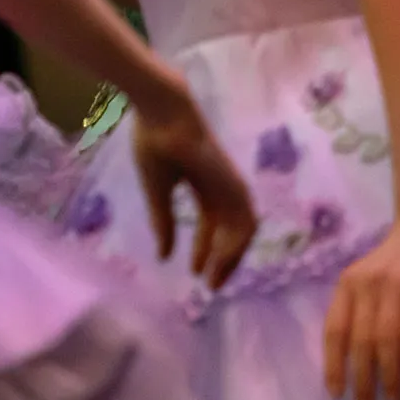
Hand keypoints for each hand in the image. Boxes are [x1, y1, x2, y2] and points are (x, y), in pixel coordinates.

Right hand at [129, 92, 256, 289]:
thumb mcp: (157, 192)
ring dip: (232, 258)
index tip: (194, 272)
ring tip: (215, 281)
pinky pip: (245, 221)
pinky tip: (220, 263)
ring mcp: (230, 184)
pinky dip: (236, 245)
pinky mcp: (234, 183)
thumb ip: (164, 221)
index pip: (212, 223)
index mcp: (203, 184)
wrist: (161, 114)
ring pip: (243, 229)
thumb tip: (164, 256)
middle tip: (210, 285)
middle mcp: (221, 187)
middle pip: (230, 229)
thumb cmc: (154, 144)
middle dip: (222, 259)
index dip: (205, 249)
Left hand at [323, 213, 399, 399]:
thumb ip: (365, 308)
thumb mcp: (372, 278)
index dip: (333, 364)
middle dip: (362, 379)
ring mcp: (396, 283)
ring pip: (385, 338)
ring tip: (393, 399)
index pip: (334, 330)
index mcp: (349, 283)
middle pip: (359, 341)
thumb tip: (362, 359)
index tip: (337, 393)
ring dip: (389, 374)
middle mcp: (367, 283)